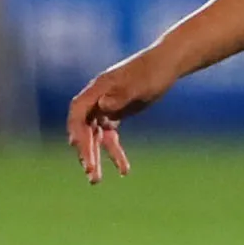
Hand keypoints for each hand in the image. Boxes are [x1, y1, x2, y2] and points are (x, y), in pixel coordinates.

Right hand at [64, 48, 179, 182]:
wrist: (167, 64)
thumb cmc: (152, 73)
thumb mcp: (139, 86)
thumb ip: (120, 96)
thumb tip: (103, 107)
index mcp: (97, 90)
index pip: (78, 113)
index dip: (77, 133)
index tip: (81, 152)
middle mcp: (97, 99)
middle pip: (84, 129)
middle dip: (86, 152)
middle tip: (91, 174)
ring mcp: (105, 107)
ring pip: (95, 136)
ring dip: (96, 157)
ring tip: (96, 180)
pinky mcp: (116, 113)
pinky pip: (109, 137)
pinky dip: (114, 152)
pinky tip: (124, 170)